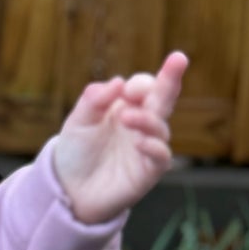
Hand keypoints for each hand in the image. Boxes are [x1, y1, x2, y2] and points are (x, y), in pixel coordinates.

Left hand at [51, 51, 187, 224]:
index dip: (141, 83)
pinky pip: (161, 157)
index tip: (126, 89)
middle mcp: (141, 124)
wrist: (69, 190)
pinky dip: (153, 147)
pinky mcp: (148, 172)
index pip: (145, 87)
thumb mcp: (78, 122)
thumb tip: (118, 81)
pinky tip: (139, 142)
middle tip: (178, 59)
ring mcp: (147, 147)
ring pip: (160, 127)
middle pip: (163, 98)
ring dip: (147, 119)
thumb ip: (94, 101)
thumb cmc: (77, 152)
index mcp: (126, 106)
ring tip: (126, 118)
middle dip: (171, 78)